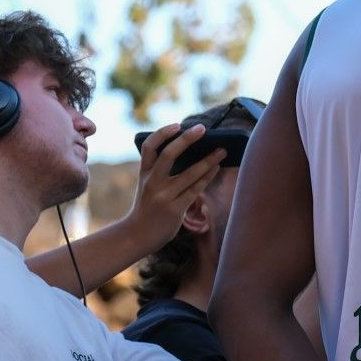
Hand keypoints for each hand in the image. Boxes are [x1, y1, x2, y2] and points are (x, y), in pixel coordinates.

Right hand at [126, 123, 225, 248]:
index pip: (148, 147)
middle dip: (186, 139)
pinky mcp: (174, 210)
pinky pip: (195, 190)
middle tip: (203, 129)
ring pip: (189, 173)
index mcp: (144, 174)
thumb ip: (162, 172)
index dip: (162, 133)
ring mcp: (163, 197)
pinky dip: (207, 177)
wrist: (138, 235)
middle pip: (168, 155)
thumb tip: (195, 153)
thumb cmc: (149, 207)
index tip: (177, 125)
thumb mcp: (149, 186)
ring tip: (222, 150)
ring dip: (208, 160)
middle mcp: (152, 183)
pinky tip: (217, 168)